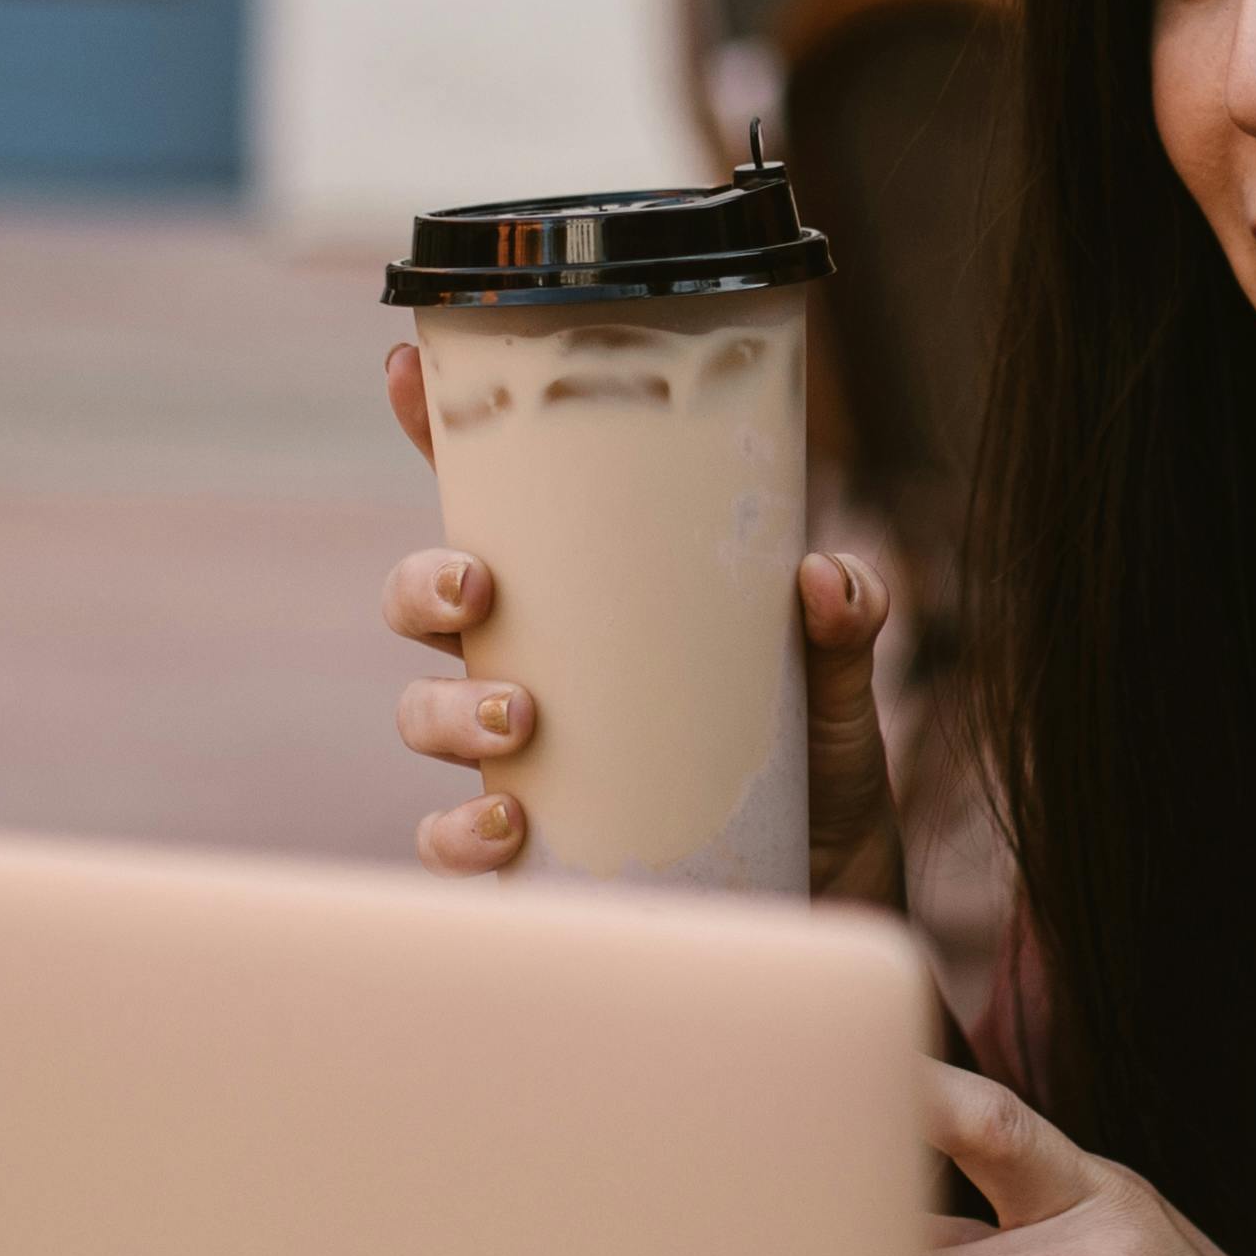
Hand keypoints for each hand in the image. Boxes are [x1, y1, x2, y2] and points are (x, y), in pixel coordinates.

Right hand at [378, 341, 900, 896]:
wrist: (824, 886)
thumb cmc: (811, 762)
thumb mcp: (834, 680)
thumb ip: (844, 620)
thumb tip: (823, 572)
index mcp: (586, 602)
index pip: (495, 504)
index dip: (437, 431)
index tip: (410, 369)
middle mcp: (533, 667)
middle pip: (420, 603)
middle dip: (421, 584)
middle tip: (479, 591)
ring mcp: (518, 759)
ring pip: (420, 712)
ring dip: (448, 708)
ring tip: (522, 718)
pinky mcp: (526, 850)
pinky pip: (447, 841)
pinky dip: (460, 835)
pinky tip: (510, 827)